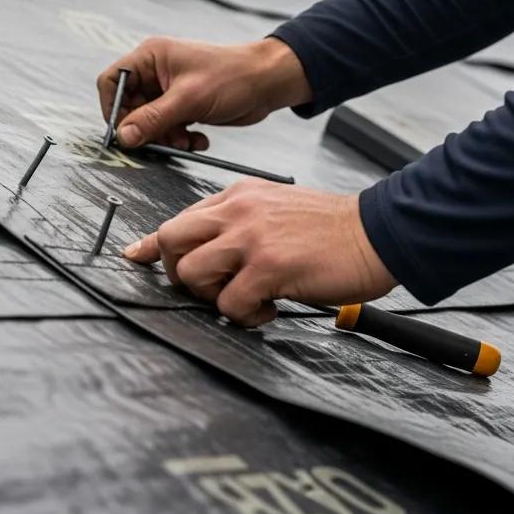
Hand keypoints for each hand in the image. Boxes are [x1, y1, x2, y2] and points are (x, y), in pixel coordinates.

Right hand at [96, 36, 310, 150]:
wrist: (268, 82)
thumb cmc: (232, 76)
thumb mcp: (188, 99)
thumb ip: (152, 119)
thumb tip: (123, 137)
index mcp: (150, 57)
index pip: (112, 81)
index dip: (113, 108)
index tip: (124, 131)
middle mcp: (156, 72)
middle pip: (129, 107)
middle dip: (145, 129)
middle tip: (160, 142)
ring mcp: (169, 90)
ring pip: (149, 122)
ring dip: (165, 137)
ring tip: (185, 141)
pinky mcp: (183, 106)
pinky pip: (168, 128)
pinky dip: (180, 138)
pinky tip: (198, 139)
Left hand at [122, 179, 395, 325]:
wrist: (379, 232)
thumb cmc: (330, 229)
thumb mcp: (274, 209)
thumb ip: (239, 223)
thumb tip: (209, 249)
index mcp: (237, 197)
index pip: (180, 218)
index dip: (152, 244)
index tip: (134, 257)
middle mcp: (237, 211)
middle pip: (172, 241)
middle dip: (178, 273)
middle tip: (209, 288)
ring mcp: (251, 238)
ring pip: (191, 274)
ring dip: (211, 298)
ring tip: (245, 300)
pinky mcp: (269, 267)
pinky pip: (229, 303)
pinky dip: (245, 316)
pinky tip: (270, 309)